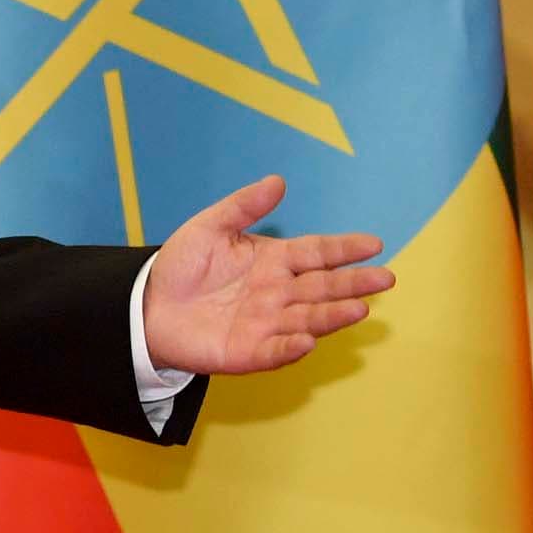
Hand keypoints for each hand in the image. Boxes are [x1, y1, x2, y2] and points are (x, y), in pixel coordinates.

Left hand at [142, 174, 394, 375]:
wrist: (147, 305)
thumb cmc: (182, 266)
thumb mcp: (210, 227)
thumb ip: (243, 206)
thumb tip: (278, 181)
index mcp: (274, 261)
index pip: (317, 252)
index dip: (345, 248)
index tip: (374, 244)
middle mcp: (278, 293)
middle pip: (323, 287)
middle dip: (354, 283)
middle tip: (385, 279)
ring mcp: (266, 323)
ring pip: (307, 318)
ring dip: (332, 315)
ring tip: (359, 309)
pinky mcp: (248, 352)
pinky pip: (274, 350)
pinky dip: (291, 347)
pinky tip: (307, 340)